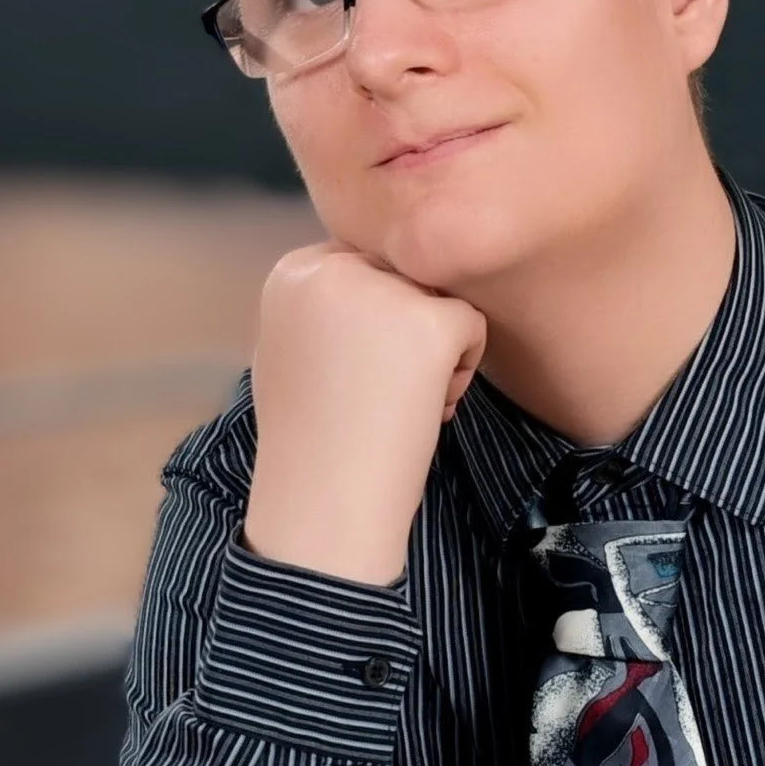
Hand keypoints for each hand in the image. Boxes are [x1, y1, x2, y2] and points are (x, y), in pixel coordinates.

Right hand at [242, 240, 486, 584]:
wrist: (324, 499)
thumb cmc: (311, 438)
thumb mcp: (291, 348)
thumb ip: (324, 306)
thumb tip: (374, 286)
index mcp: (292, 273)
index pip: (364, 267)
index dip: (373, 322)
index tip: (356, 374)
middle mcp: (333, 268)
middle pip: (406, 279)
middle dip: (405, 332)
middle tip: (381, 393)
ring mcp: (383, 292)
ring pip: (440, 300)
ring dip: (434, 352)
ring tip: (400, 404)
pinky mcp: (430, 322)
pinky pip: (473, 327)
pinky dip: (463, 370)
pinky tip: (429, 408)